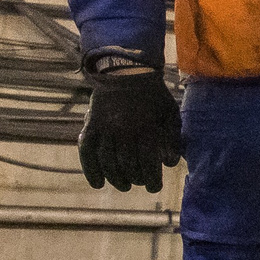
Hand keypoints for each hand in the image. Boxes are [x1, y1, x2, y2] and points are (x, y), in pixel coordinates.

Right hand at [79, 64, 181, 192]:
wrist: (126, 71)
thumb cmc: (153, 96)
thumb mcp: (170, 114)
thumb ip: (172, 138)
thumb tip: (169, 163)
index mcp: (145, 127)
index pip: (147, 162)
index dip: (151, 179)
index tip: (154, 187)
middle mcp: (122, 130)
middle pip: (126, 165)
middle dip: (134, 179)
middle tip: (139, 183)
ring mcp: (104, 128)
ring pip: (106, 161)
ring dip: (115, 178)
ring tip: (123, 186)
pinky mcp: (90, 125)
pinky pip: (86, 151)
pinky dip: (90, 170)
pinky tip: (97, 184)